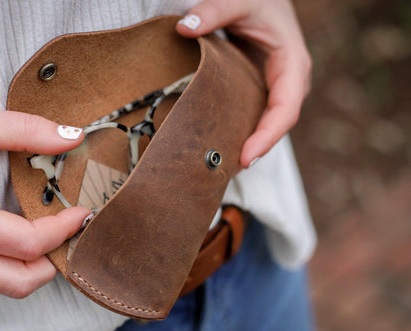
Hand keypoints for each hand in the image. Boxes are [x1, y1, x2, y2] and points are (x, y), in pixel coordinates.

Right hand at [0, 110, 89, 297]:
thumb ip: (27, 130)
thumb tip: (75, 138)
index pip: (26, 244)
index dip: (63, 231)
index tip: (81, 212)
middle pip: (20, 281)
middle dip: (55, 259)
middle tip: (68, 230)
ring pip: (7, 285)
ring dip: (35, 263)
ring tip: (46, 230)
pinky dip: (10, 261)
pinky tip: (11, 233)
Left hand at [176, 0, 311, 167]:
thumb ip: (214, 11)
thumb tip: (183, 28)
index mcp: (292, 64)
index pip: (285, 110)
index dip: (268, 136)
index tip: (247, 158)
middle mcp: (289, 81)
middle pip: (277, 124)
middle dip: (256, 149)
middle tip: (225, 171)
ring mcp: (276, 88)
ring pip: (267, 124)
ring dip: (248, 145)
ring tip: (220, 166)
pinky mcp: (261, 90)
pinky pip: (255, 116)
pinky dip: (241, 132)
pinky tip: (219, 144)